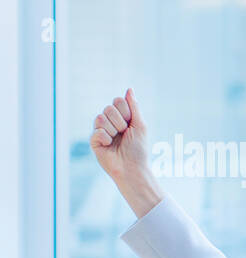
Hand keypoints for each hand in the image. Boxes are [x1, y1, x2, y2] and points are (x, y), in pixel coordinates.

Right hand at [90, 88, 162, 217]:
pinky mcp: (94, 141)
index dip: (126, 111)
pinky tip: (109, 145)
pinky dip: (106, 138)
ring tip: (117, 140)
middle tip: (124, 133)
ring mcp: (101, 131)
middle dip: (120, 122)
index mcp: (122, 118)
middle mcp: (110, 122)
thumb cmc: (139, 149)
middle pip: (109, 108)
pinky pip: (97, 131)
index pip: (117, 101)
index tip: (131, 123)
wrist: (133, 168)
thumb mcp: (140, 125)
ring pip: (101, 117)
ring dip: (113, 130)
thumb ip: (134, 107)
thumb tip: (129, 89)